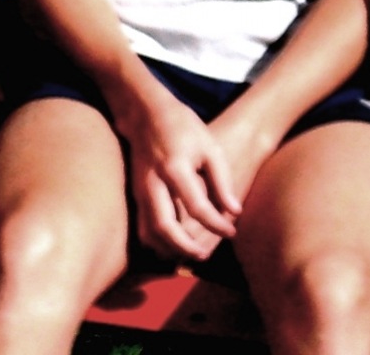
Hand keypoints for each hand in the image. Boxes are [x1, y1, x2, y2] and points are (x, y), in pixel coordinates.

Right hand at [125, 92, 241, 260]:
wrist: (146, 113)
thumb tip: (234, 212)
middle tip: (206, 255)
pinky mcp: (134, 195)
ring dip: (169, 250)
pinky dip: (157, 243)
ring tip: (191, 254)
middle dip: (186, 248)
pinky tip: (174, 246)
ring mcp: (139, 190)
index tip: (232, 231)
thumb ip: (222, 180)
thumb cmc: (183, 127)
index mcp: (175, 167)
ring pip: (149, 233)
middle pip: (165, 228)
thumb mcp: (209, 146)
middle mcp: (153, 182)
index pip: (197, 207)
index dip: (217, 223)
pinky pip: (142, 227)